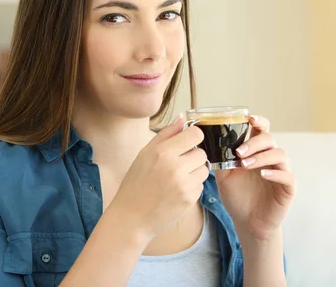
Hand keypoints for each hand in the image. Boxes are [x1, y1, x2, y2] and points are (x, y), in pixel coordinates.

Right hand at [107, 115, 208, 243]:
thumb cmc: (136, 182)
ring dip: (194, 171)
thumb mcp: (145, 153)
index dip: (193, 137)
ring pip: (204, 169)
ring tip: (177, 178)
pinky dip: (192, 186)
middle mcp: (175, 167)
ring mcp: (184, 184)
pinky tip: (177, 190)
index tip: (186, 142)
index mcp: (162, 152)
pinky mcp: (190, 199)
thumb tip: (183, 118)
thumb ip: (166, 133)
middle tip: (177, 164)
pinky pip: (200, 185)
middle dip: (192, 156)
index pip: (195, 134)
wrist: (132, 216)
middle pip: (201, 152)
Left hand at [215, 115, 295, 240]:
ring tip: (245, 164)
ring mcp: (281, 172)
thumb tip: (209, 142)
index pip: (262, 130)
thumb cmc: (237, 197)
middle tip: (238, 152)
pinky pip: (287, 175)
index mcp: (256, 152)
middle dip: (253, 142)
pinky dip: (275, 172)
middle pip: (269, 139)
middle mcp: (270, 159)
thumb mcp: (224, 177)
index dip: (259, 121)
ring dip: (261, 156)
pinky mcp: (288, 188)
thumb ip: (220, 160)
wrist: (247, 223)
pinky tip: (262, 174)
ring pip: (280, 154)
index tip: (249, 118)